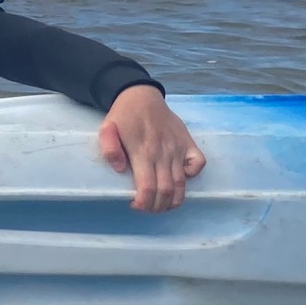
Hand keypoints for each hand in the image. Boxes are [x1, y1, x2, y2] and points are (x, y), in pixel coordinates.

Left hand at [98, 86, 205, 211]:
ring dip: (174, 199)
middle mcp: (163, 153)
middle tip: (149, 208)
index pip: (147, 187)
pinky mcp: (189, 143)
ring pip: (182, 183)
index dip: (143, 203)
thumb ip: (109, 149)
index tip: (135, 205)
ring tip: (163, 205)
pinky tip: (181, 179)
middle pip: (166, 190)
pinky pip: (199, 164)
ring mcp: (178, 148)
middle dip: (158, 206)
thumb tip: (120, 169)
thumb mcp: (106, 129)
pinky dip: (192, 175)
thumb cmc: (123, 116)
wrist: (142, 96)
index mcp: (142, 152)